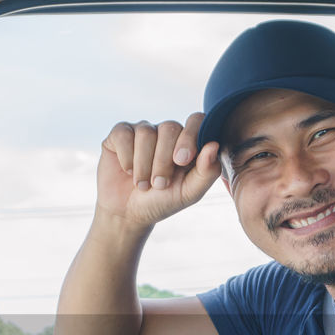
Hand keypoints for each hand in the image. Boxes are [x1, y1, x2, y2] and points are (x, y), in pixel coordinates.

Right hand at [96, 113, 221, 228]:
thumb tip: (214, 145)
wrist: (129, 213)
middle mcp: (166, 132)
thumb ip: (207, 171)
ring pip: (146, 133)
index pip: (196, 121)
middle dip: (163, 160)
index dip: (189, 137)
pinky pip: (124, 135)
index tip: (181, 161)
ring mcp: (143, 130)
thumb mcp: (189, 192)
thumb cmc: (162, 201)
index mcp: (188, 142)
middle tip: (160, 184)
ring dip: (143, 165)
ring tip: (143, 184)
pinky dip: (126, 158)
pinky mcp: (120, 134)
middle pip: (170, 128)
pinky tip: (128, 171)